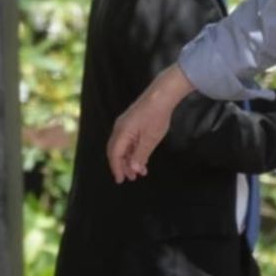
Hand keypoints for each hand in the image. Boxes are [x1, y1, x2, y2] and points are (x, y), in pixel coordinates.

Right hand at [107, 65, 193, 182]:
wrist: (161, 95)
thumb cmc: (156, 116)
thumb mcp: (150, 139)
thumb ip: (140, 155)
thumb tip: (133, 168)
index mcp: (121, 133)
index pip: (114, 155)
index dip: (117, 168)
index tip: (121, 180)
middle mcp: (120, 128)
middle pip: (116, 151)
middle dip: (122, 166)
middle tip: (131, 178)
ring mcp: (125, 125)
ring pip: (123, 146)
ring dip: (130, 159)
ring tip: (140, 171)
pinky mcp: (131, 122)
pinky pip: (128, 140)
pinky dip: (134, 150)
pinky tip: (142, 157)